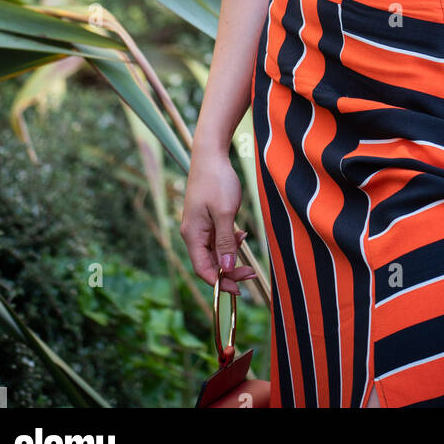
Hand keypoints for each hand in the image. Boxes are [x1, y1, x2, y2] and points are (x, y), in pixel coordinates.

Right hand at [180, 150, 258, 295]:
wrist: (211, 155)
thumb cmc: (217, 181)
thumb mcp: (225, 212)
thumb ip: (225, 241)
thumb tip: (226, 268)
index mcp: (192, 235)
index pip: (203, 269)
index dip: (220, 282)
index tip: (239, 288)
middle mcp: (193, 234)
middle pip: (210, 263)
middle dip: (229, 271)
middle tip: (250, 274)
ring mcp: (200, 226)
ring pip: (215, 252)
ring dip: (231, 257)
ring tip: (249, 258)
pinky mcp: (207, 219)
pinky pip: (218, 238)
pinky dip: (230, 242)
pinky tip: (242, 236)